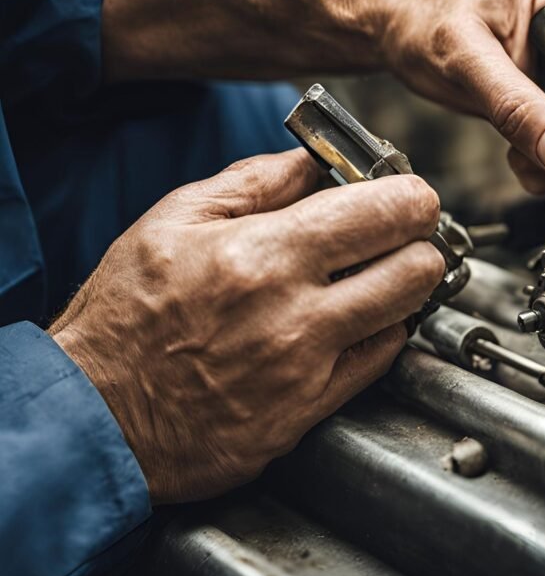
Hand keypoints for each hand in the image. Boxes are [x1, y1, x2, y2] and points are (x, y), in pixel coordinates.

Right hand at [50, 149, 443, 502]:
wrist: (94, 415)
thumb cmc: (125, 316)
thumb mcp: (174, 220)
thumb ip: (256, 181)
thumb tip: (315, 160)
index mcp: (265, 253)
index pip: (386, 211)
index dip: (411, 195)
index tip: (407, 194)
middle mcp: (296, 314)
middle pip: (417, 266)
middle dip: (419, 240)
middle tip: (398, 235)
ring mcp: (307, 369)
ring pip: (407, 314)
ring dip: (404, 287)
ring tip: (372, 275)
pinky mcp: (308, 413)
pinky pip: (378, 362)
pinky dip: (377, 333)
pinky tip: (348, 320)